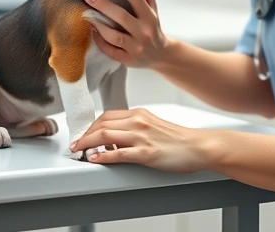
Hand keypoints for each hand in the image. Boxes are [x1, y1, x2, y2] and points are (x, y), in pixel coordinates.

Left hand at [69, 108, 208, 172]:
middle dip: (84, 134)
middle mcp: (138, 122)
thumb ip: (135, 128)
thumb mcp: (153, 125)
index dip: (91, 126)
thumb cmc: (178, 139)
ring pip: (105, 135)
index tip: (83, 134)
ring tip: (78, 150)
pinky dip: (103, 156)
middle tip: (75, 144)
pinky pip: (118, 153)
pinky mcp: (146, 153)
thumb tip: (115, 138)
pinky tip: (95, 159)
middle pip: (102, 124)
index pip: (107, 116)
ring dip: (87, 143)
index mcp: (139, 114)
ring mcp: (141, 137)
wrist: (198, 146)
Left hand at [84, 0, 170, 68]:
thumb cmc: (152, 27)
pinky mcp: (128, 59)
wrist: (161, 55)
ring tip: (86, 15)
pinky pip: (110, 51)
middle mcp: (144, 31)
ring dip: (99, 25)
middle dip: (103, 5)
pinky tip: (93, 32)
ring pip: (114, 36)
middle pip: (121, 16)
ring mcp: (136, 47)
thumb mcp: (153, 8)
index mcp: (149, 16)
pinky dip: (100, 41)